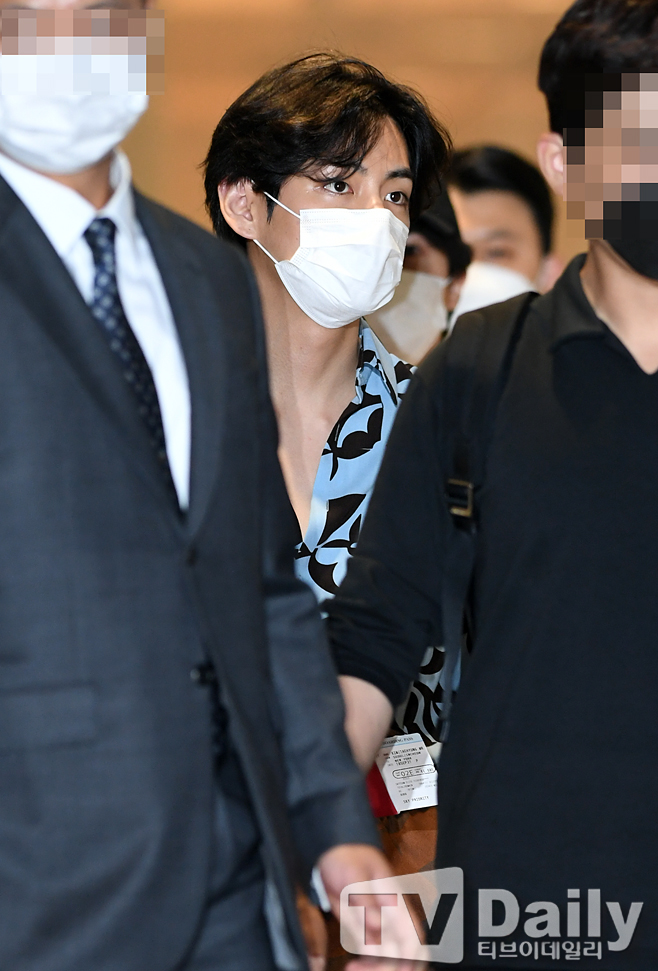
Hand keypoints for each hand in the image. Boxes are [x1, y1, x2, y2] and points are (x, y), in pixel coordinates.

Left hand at [317, 844, 426, 970]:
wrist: (332, 854)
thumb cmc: (348, 857)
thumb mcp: (353, 874)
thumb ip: (364, 899)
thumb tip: (377, 925)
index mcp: (395, 901)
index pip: (413, 933)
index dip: (412, 954)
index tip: (402, 967)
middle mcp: (389, 917)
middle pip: (401, 952)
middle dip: (390, 966)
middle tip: (368, 970)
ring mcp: (377, 926)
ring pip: (385, 957)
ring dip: (373, 968)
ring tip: (352, 970)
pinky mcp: (362, 931)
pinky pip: (368, 955)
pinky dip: (363, 964)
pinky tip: (351, 967)